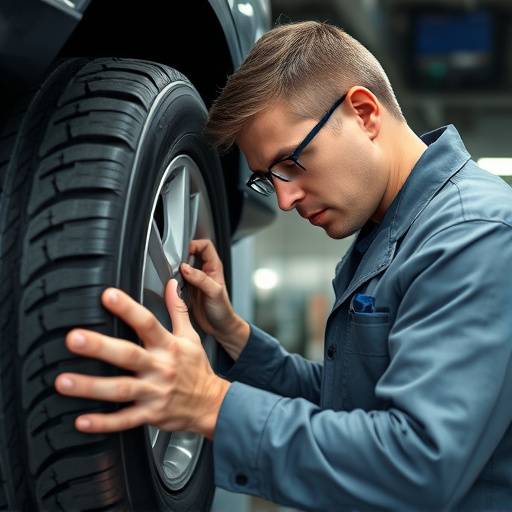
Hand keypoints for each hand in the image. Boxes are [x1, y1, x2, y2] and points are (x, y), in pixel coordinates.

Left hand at [54, 279, 229, 438]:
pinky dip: (103, 423)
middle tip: (73, 338)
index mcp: (168, 346)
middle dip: (100, 346)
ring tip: (64, 381)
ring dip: (91, 386)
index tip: (108, 296)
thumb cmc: (197, 369)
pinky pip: (125, 420)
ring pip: (121, 389)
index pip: (147, 323)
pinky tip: (82, 421)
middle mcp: (160, 368)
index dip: (128, 308)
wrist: (211, 404)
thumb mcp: (191, 336)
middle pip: (128, 355)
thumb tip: (172, 284)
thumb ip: (178, 309)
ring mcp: (155, 392)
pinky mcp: (151, 414)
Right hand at [180, 239, 240, 338]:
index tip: (185, 252)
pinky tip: (173, 287)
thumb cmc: (223, 310)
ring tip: (173, 275)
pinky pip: (178, 280)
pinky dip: (173, 281)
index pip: (205, 245)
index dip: (195, 244)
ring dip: (176, 269)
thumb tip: (185, 268)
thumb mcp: (214, 292)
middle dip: (182, 256)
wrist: (220, 328)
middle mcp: (204, 271)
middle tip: (175, 264)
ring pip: (183, 266)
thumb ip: (201, 279)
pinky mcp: (187, 290)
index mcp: (214, 267)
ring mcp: (195, 281)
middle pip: (191, 254)